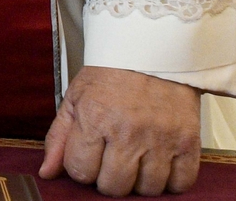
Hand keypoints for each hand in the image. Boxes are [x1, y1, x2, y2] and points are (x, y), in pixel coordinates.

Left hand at [39, 66, 201, 195]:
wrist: (153, 49)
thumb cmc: (112, 73)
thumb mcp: (76, 98)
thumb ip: (59, 137)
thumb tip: (47, 173)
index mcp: (96, 119)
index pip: (81, 171)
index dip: (81, 167)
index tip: (88, 155)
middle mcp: (128, 132)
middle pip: (114, 187)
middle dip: (108, 178)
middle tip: (112, 160)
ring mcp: (161, 139)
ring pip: (147, 189)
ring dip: (139, 181)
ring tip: (137, 161)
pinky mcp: (188, 141)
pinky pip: (181, 182)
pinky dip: (171, 181)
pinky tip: (161, 165)